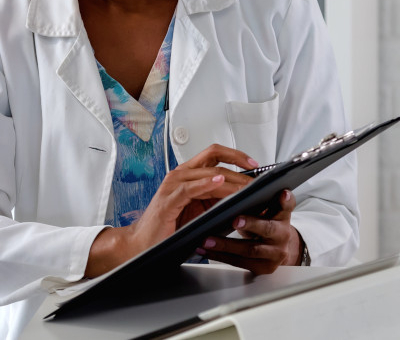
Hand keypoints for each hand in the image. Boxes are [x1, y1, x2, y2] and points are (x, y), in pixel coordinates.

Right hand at [85, 144, 256, 276]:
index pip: (215, 154)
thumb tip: (245, 198)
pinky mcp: (169, 199)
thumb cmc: (169, 229)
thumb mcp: (201, 211)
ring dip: (230, 179)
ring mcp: (174, 185)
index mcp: (189, 175)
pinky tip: (219, 183)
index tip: (255, 164)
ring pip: (207, 172)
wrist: (142, 245)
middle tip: (257, 178)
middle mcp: (181, 175)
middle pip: (214, 157)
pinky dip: (206, 183)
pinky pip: (190, 187)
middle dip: (239, 166)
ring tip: (247, 185)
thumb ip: (218, 201)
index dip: (236, 156)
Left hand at [196, 189, 301, 274]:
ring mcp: (274, 254)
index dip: (285, 201)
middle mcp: (282, 236)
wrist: (278, 249)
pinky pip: (240, 262)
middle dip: (250, 224)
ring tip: (207, 239)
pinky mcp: (263, 268)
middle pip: (267, 229)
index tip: (282, 193)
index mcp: (283, 217)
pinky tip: (206, 250)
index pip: (287, 206)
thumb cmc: (266, 223)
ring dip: (226, 245)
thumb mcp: (267, 210)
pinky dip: (220, 256)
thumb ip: (260, 199)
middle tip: (235, 219)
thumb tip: (236, 185)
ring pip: (249, 250)